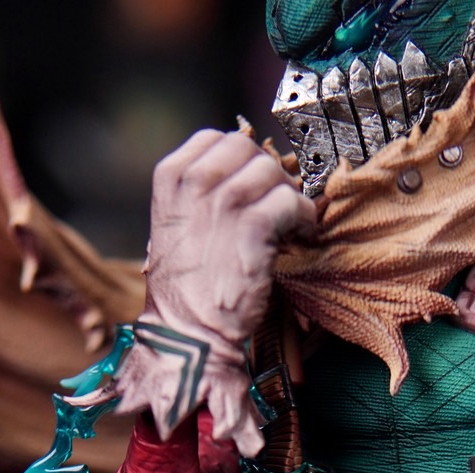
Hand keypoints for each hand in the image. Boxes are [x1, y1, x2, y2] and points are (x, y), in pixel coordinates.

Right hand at [143, 129, 315, 345]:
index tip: (252, 187)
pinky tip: (300, 235)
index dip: (242, 161)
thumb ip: (200, 193)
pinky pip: (291, 201)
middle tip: (275, 206)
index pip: (217, 138)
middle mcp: (195, 182)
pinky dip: (303, 217)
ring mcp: (225, 202)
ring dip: (287, 197)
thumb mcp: (177, 225)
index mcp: (171, 176)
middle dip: (267, 176)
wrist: (188, 331)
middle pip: (248, 150)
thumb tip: (242, 176)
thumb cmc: (185, 288)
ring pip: (273, 173)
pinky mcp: (253, 227)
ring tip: (288, 225)